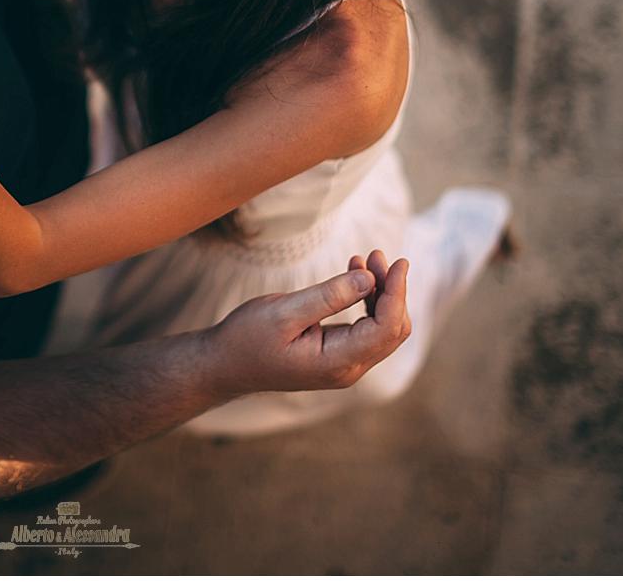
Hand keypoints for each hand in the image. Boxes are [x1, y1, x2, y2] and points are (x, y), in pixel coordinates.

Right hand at [203, 248, 409, 399]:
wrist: (224, 365)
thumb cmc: (247, 338)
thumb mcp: (284, 312)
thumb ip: (328, 296)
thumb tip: (368, 278)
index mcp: (337, 362)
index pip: (386, 328)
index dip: (397, 293)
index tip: (398, 261)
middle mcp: (348, 369)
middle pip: (392, 329)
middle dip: (392, 290)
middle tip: (375, 254)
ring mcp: (345, 365)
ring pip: (383, 329)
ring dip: (381, 293)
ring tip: (367, 258)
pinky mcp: (338, 356)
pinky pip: (367, 329)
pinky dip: (368, 301)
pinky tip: (356, 276)